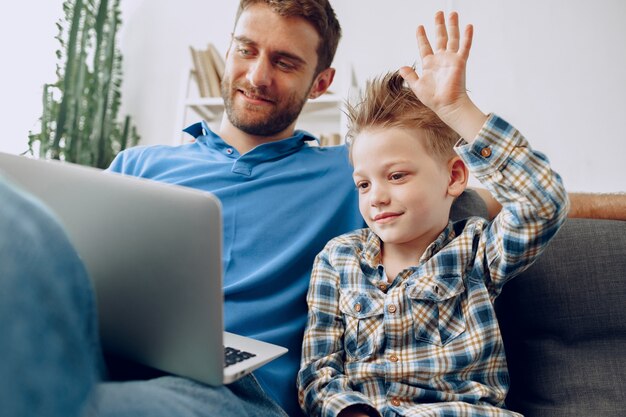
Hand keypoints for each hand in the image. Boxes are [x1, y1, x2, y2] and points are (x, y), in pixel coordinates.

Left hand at [400, 11, 485, 139]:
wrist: (446, 105)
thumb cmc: (433, 99)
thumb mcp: (417, 86)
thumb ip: (410, 76)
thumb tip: (401, 68)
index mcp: (429, 64)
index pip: (425, 46)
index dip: (422, 37)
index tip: (419, 27)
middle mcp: (441, 59)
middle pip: (440, 38)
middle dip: (439, 26)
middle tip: (438, 14)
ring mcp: (451, 59)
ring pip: (452, 39)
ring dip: (452, 26)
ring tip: (452, 14)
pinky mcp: (459, 62)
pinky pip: (464, 47)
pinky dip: (467, 37)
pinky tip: (468, 26)